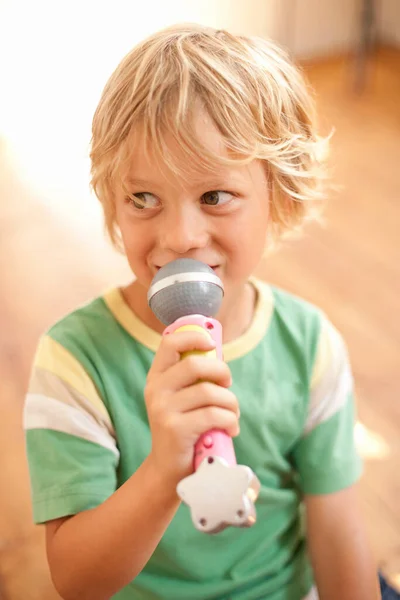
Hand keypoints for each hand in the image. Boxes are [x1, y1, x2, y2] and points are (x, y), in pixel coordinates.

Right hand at [145, 330, 239, 486]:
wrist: (169, 469)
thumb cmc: (184, 428)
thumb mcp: (181, 399)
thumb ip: (193, 378)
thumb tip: (217, 353)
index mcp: (157, 377)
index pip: (169, 343)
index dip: (193, 337)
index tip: (212, 344)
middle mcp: (156, 391)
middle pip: (195, 365)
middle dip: (222, 372)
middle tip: (228, 385)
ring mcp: (163, 410)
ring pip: (209, 392)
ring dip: (231, 403)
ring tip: (232, 414)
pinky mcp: (175, 429)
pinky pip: (213, 415)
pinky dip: (230, 421)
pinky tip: (231, 428)